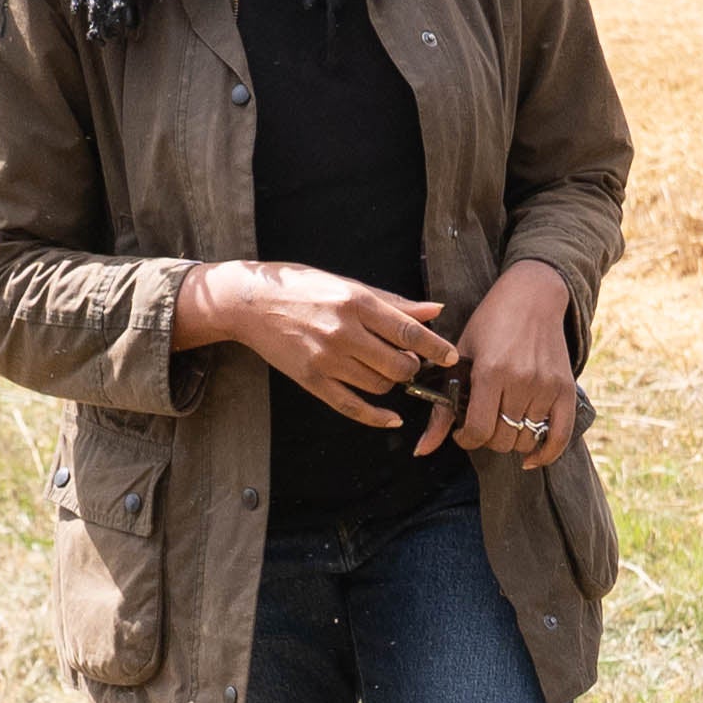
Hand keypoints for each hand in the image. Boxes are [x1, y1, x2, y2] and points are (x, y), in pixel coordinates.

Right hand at [179, 260, 452, 426]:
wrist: (250, 303)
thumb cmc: (303, 287)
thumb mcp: (349, 285)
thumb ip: (393, 303)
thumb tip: (434, 310)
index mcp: (356, 302)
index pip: (407, 330)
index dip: (435, 346)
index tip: (451, 356)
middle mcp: (343, 332)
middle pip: (398, 364)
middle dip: (412, 366)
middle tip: (407, 360)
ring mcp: (326, 359)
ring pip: (379, 385)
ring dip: (392, 383)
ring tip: (385, 370)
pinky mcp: (311, 380)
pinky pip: (352, 406)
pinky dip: (376, 416)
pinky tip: (391, 418)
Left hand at [424, 259, 585, 470]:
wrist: (532, 296)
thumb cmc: (490, 323)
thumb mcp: (459, 357)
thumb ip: (441, 409)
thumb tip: (421, 451)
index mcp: (491, 371)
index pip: (479, 431)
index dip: (465, 439)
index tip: (462, 431)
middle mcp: (522, 381)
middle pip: (502, 439)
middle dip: (487, 438)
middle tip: (482, 422)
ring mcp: (546, 386)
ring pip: (526, 440)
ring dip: (511, 440)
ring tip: (503, 422)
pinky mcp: (565, 389)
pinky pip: (560, 436)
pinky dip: (545, 452)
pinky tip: (530, 456)